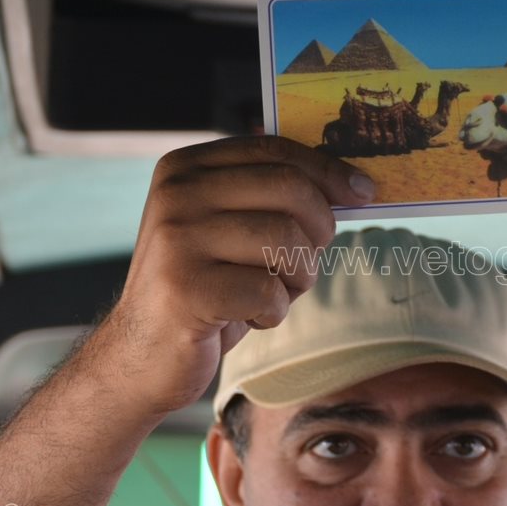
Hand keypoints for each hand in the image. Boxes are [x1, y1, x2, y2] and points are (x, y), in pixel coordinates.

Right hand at [92, 136, 375, 415]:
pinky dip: (275, 311)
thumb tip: (351, 182)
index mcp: (185, 168)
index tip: (364, 192)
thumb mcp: (229, 228)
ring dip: (298, 277)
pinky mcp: (185, 291)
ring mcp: (176, 241)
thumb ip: (269, 196)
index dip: (327, 170)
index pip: (274, 151)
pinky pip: (269, 291)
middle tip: (305, 262)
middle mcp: (176, 195)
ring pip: (286, 241)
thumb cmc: (205, 287)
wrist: (143, 354)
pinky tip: (250, 317)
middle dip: (317, 231)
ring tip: (274, 294)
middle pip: (289, 190)